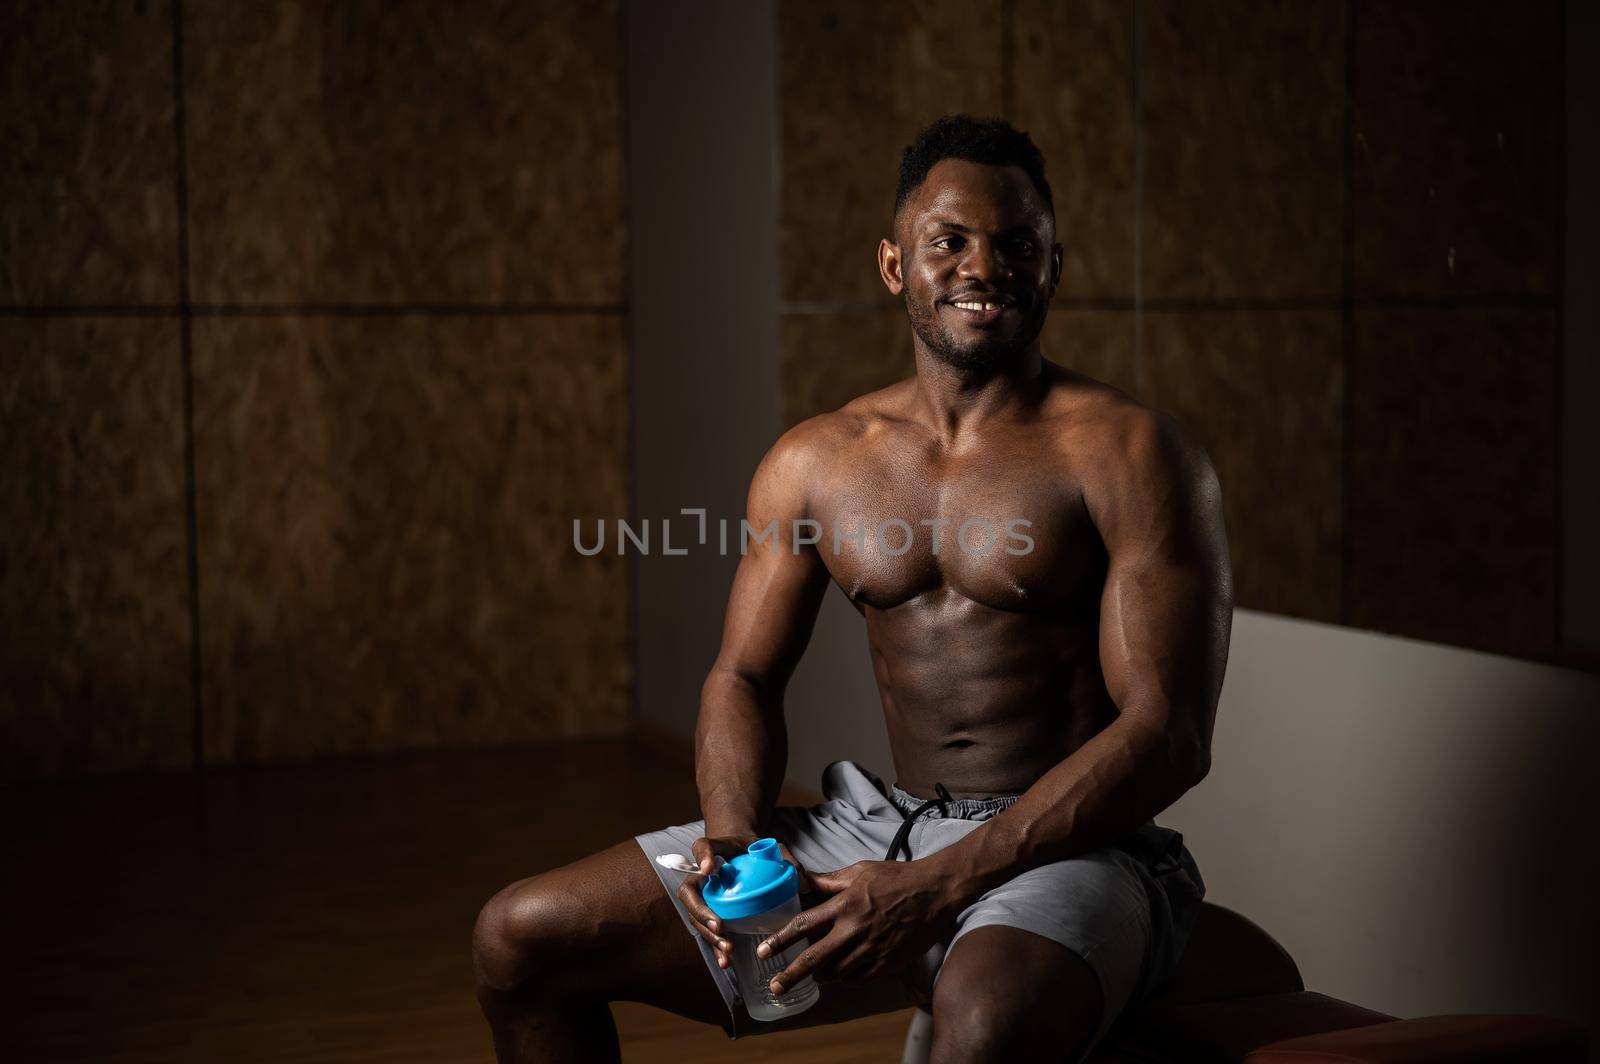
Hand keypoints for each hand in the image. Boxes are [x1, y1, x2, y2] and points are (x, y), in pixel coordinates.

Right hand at [676, 834, 813, 971]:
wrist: (744, 857)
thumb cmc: (755, 852)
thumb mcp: (772, 848)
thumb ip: (786, 859)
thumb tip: (803, 882)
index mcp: (716, 850)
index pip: (702, 847)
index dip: (702, 857)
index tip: (709, 869)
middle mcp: (702, 874)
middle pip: (690, 891)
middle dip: (701, 911)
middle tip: (718, 925)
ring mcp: (702, 895)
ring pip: (695, 916)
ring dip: (708, 934)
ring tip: (727, 949)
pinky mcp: (710, 914)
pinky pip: (707, 931)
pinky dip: (715, 947)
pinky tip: (727, 961)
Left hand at [755, 859, 962, 994]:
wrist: (935, 891)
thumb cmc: (896, 877)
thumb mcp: (860, 871)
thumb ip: (830, 882)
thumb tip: (804, 880)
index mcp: (844, 905)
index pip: (804, 925)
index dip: (781, 940)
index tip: (764, 952)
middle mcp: (854, 929)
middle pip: (815, 958)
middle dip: (791, 975)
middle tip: (775, 987)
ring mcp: (872, 948)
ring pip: (837, 973)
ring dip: (823, 975)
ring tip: (817, 973)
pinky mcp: (888, 962)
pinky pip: (860, 979)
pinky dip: (849, 978)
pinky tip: (845, 973)